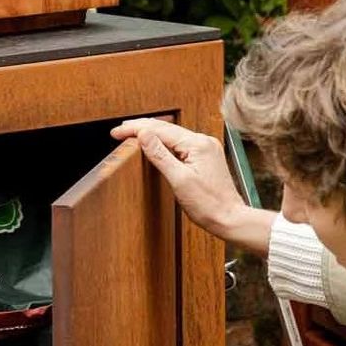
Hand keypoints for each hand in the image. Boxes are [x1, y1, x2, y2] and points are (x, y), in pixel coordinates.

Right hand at [111, 119, 271, 255]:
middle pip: (166, 128)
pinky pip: (180, 144)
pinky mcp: (205, 157)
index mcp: (197, 144)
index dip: (136, 129)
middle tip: (119, 131)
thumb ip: (160, 155)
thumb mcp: (179, 179)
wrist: (229, 218)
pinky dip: (163, 142)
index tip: (117, 132)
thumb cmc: (208, 204)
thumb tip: (144, 134)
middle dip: (141, 128)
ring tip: (131, 134)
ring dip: (151, 134)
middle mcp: (203, 141)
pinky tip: (154, 144)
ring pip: (172, 135)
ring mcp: (205, 148)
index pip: (160, 129)